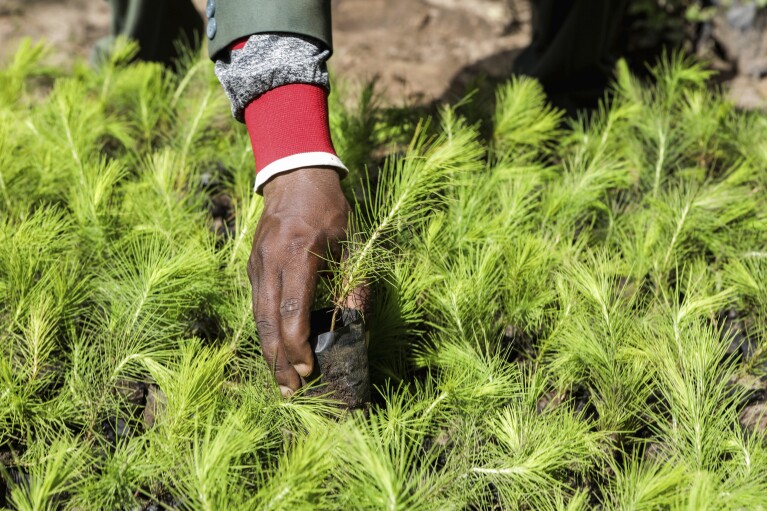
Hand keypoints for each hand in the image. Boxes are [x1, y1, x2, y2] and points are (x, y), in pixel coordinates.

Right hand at [247, 167, 349, 396]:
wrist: (295, 176)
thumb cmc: (329, 209)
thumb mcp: (350, 242)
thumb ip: (352, 282)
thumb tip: (354, 321)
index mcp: (300, 255)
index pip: (293, 311)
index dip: (298, 345)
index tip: (308, 369)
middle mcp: (272, 263)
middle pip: (268, 322)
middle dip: (279, 360)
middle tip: (290, 391)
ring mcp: (257, 265)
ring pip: (258, 317)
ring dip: (269, 351)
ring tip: (281, 380)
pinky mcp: (253, 267)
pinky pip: (258, 305)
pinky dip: (266, 331)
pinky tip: (277, 349)